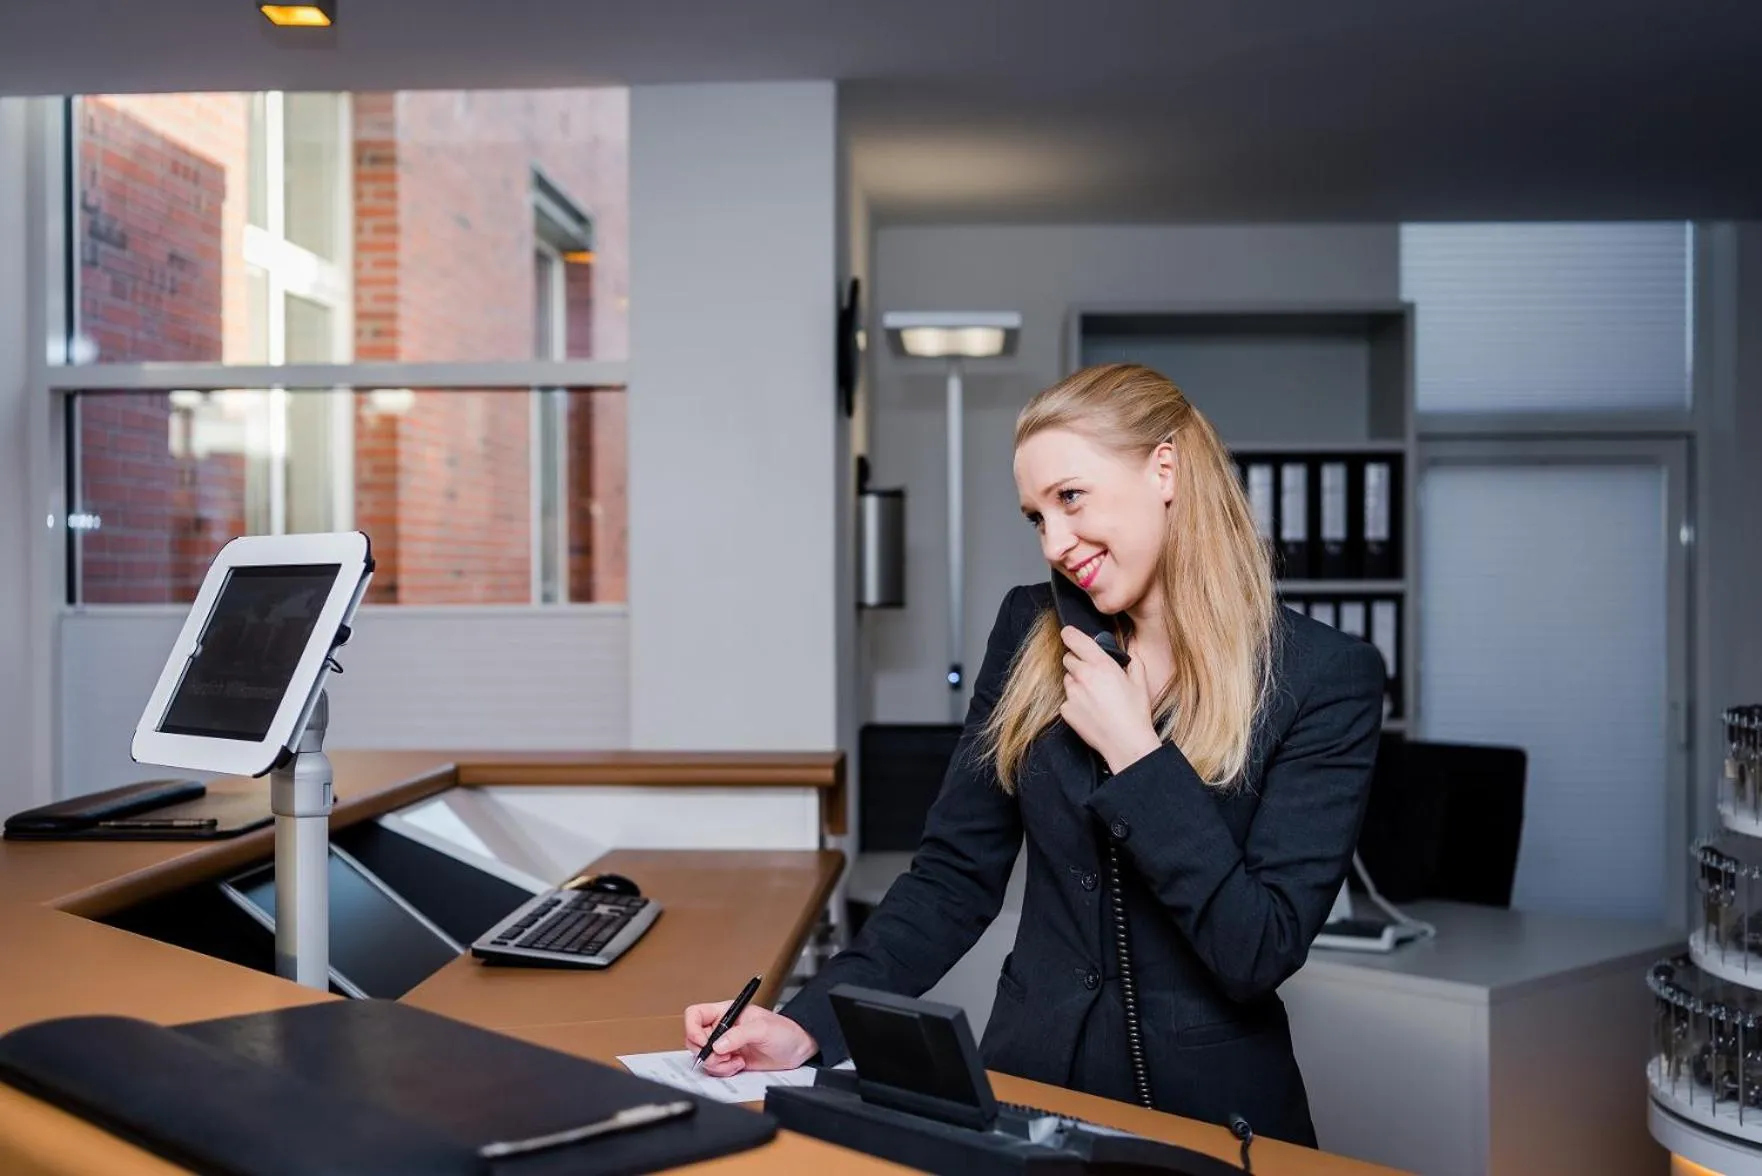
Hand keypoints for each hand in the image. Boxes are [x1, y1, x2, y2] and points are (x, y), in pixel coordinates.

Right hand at [683, 1001, 817, 1077]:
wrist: (797, 1049)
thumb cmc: (784, 1030)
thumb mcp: (762, 1029)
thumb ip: (738, 1035)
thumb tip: (716, 1045)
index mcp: (726, 1012)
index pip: (695, 1014)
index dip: (692, 1028)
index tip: (704, 1041)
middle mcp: (722, 1028)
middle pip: (694, 1039)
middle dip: (706, 1052)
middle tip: (723, 1055)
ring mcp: (725, 1045)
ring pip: (704, 1057)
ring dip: (717, 1064)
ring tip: (736, 1060)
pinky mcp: (730, 1060)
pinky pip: (715, 1069)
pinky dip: (724, 1071)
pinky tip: (739, 1065)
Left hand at [1059, 626, 1161, 774]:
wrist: (1126, 743)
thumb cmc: (1135, 713)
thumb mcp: (1140, 681)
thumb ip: (1133, 661)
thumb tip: (1128, 653)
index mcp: (1101, 665)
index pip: (1075, 639)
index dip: (1070, 634)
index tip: (1068, 633)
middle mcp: (1083, 676)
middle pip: (1068, 659)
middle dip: (1078, 662)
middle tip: (1092, 674)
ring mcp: (1072, 694)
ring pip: (1067, 679)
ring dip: (1076, 682)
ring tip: (1094, 696)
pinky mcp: (1066, 710)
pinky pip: (1066, 699)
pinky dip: (1075, 702)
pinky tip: (1090, 710)